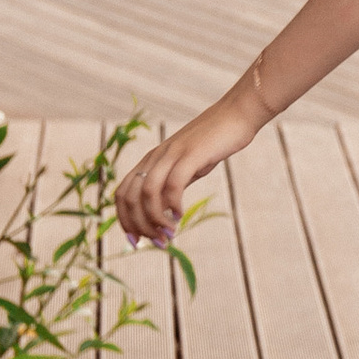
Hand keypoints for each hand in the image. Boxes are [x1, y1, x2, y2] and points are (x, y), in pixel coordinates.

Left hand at [114, 82, 259, 246]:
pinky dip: (172, 204)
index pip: (123, 193)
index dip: (124, 220)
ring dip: (155, 220)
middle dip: (139, 225)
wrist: (236, 115)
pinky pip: (173, 183)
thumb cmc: (213, 143)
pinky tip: (181, 215)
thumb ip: (173, 186)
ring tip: (170, 234)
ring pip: (147, 192)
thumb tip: (164, 213)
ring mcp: (172, 154)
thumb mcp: (187, 167)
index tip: (137, 242)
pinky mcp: (191, 154)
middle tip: (158, 243)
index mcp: (151, 160)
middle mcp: (155, 157)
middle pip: (130, 196)